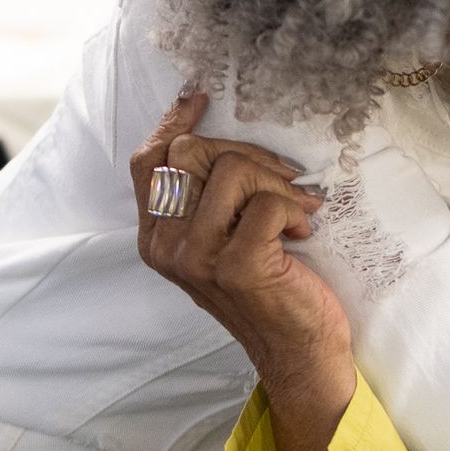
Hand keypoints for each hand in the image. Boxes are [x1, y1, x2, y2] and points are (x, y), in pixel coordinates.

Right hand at [129, 92, 352, 403]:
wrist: (297, 351)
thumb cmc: (267, 291)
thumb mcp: (221, 244)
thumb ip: (204, 201)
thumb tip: (210, 136)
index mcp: (156, 238)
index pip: (148, 162)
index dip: (173, 122)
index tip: (200, 99)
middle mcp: (167, 247)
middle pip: (190, 153)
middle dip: (245, 152)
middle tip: (280, 178)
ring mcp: (198, 257)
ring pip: (232, 169)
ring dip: (277, 182)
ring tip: (294, 210)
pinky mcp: (237, 264)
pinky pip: (269, 201)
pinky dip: (296, 208)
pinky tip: (302, 231)